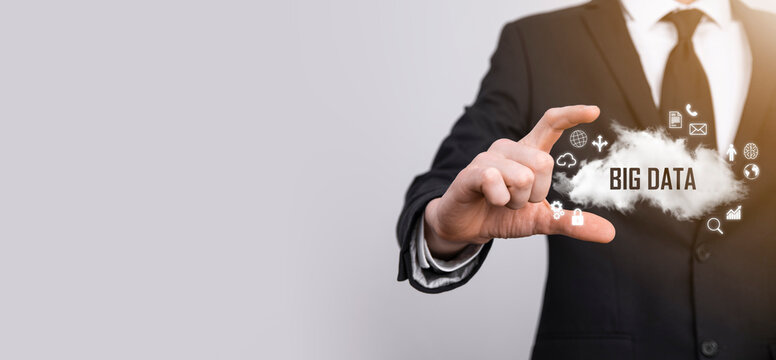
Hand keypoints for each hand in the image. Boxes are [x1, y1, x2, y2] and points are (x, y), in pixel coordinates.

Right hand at [424, 105, 615, 258]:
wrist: (464, 227)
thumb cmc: (500, 214)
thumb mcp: (541, 220)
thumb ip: (572, 222)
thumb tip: (609, 232)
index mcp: (526, 153)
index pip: (550, 124)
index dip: (571, 115)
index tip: (594, 112)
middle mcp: (508, 149)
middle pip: (544, 162)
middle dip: (537, 192)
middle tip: (519, 201)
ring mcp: (487, 158)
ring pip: (522, 176)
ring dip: (516, 200)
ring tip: (501, 203)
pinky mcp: (470, 173)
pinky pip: (495, 181)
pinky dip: (499, 199)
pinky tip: (489, 200)